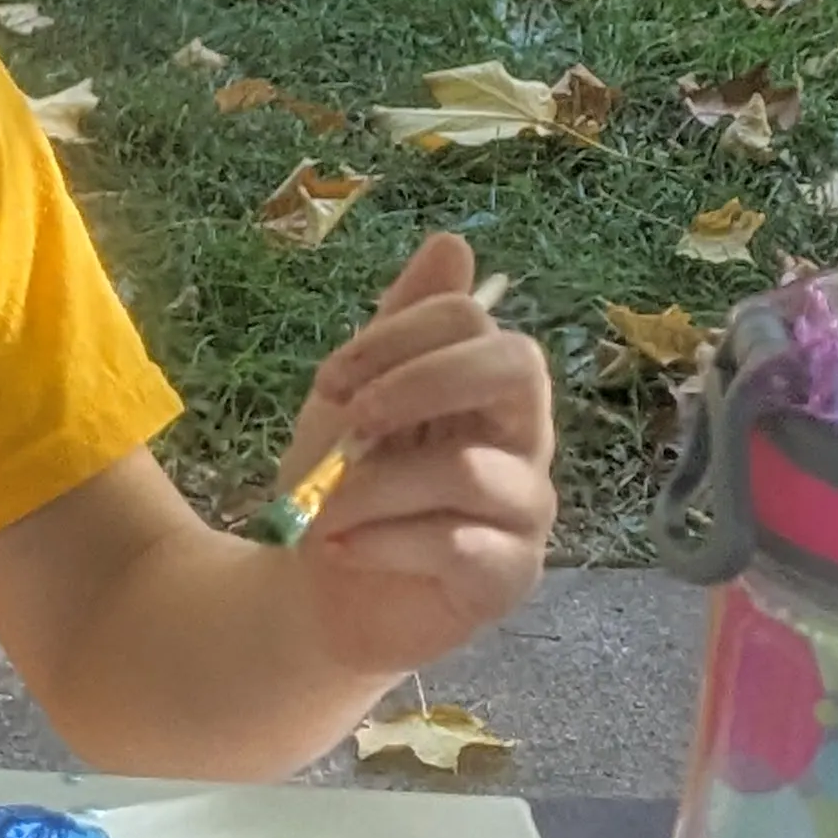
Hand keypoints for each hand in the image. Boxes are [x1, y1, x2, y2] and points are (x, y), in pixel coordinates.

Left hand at [273, 234, 556, 677]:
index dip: (397, 338)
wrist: (314, 594)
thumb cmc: (342, 488)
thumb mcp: (352, 398)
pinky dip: (380, 541)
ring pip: (467, 469)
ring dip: (372, 486)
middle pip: (516, 366)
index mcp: (486, 387)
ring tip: (323, 512)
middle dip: (419, 383)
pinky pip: (456, 545)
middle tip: (349, 422)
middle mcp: (523, 440)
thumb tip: (452, 243)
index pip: (473, 320)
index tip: (332, 380)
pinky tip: (340, 548)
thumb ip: (400, 329)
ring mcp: (524, 513)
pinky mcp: (507, 579)